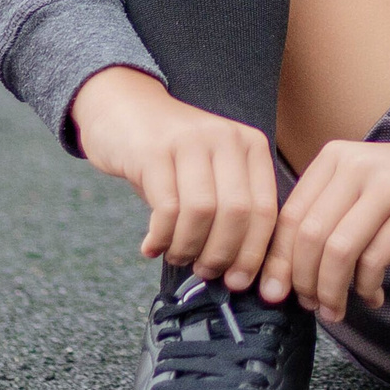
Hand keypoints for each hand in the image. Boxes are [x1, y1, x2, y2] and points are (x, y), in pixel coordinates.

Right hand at [69, 66, 279, 290]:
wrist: (123, 107)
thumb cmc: (172, 154)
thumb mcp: (211, 172)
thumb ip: (229, 210)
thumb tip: (240, 272)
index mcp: (251, 145)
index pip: (266, 209)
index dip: (254, 253)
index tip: (240, 282)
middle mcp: (226, 138)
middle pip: (237, 213)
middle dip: (223, 254)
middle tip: (206, 272)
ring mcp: (190, 141)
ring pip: (202, 212)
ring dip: (189, 247)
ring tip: (178, 257)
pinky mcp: (154, 150)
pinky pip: (167, 208)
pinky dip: (162, 237)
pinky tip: (152, 247)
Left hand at [259, 133, 389, 319]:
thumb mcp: (364, 184)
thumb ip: (327, 213)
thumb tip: (284, 269)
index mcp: (336, 157)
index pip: (289, 215)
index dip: (277, 261)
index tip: (275, 293)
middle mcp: (357, 166)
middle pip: (309, 236)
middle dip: (302, 281)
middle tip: (309, 307)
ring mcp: (388, 188)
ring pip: (337, 251)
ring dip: (331, 291)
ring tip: (336, 310)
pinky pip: (374, 262)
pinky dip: (366, 289)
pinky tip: (372, 297)